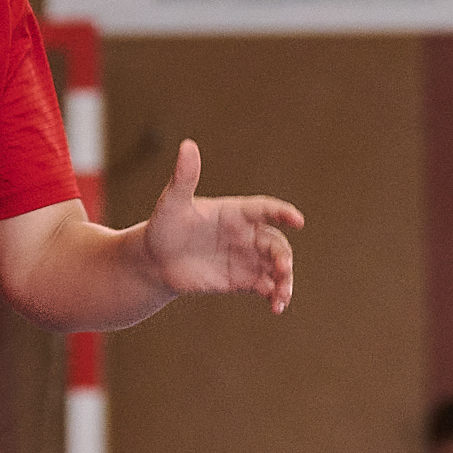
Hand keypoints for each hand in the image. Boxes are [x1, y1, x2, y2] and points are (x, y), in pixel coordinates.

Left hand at [144, 140, 304, 312]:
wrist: (155, 262)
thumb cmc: (163, 227)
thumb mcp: (172, 203)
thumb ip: (184, 177)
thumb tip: (187, 145)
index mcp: (235, 212)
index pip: (265, 210)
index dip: (283, 213)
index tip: (298, 221)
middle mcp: (246, 234)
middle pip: (276, 243)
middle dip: (283, 257)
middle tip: (283, 271)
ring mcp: (246, 258)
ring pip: (276, 267)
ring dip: (284, 280)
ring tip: (282, 298)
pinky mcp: (242, 280)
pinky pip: (266, 287)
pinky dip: (275, 296)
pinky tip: (276, 307)